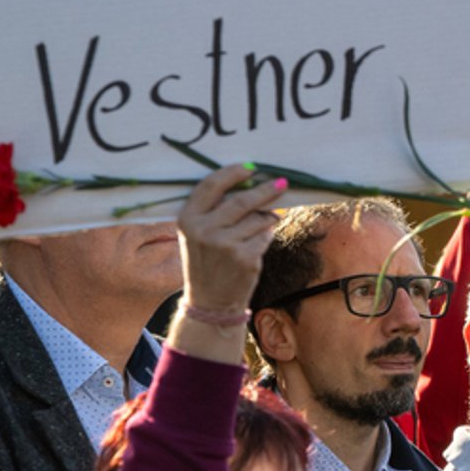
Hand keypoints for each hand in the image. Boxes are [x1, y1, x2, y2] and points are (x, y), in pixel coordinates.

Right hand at [177, 165, 283, 315]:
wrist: (209, 301)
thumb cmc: (207, 261)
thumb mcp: (197, 233)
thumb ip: (214, 210)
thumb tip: (249, 183)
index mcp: (187, 219)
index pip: (211, 186)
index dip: (233, 174)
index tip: (251, 168)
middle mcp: (203, 230)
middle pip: (242, 200)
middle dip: (265, 191)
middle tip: (281, 183)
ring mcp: (225, 244)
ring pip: (258, 218)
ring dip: (266, 219)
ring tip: (261, 226)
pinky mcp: (245, 257)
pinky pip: (265, 236)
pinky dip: (266, 237)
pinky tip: (255, 246)